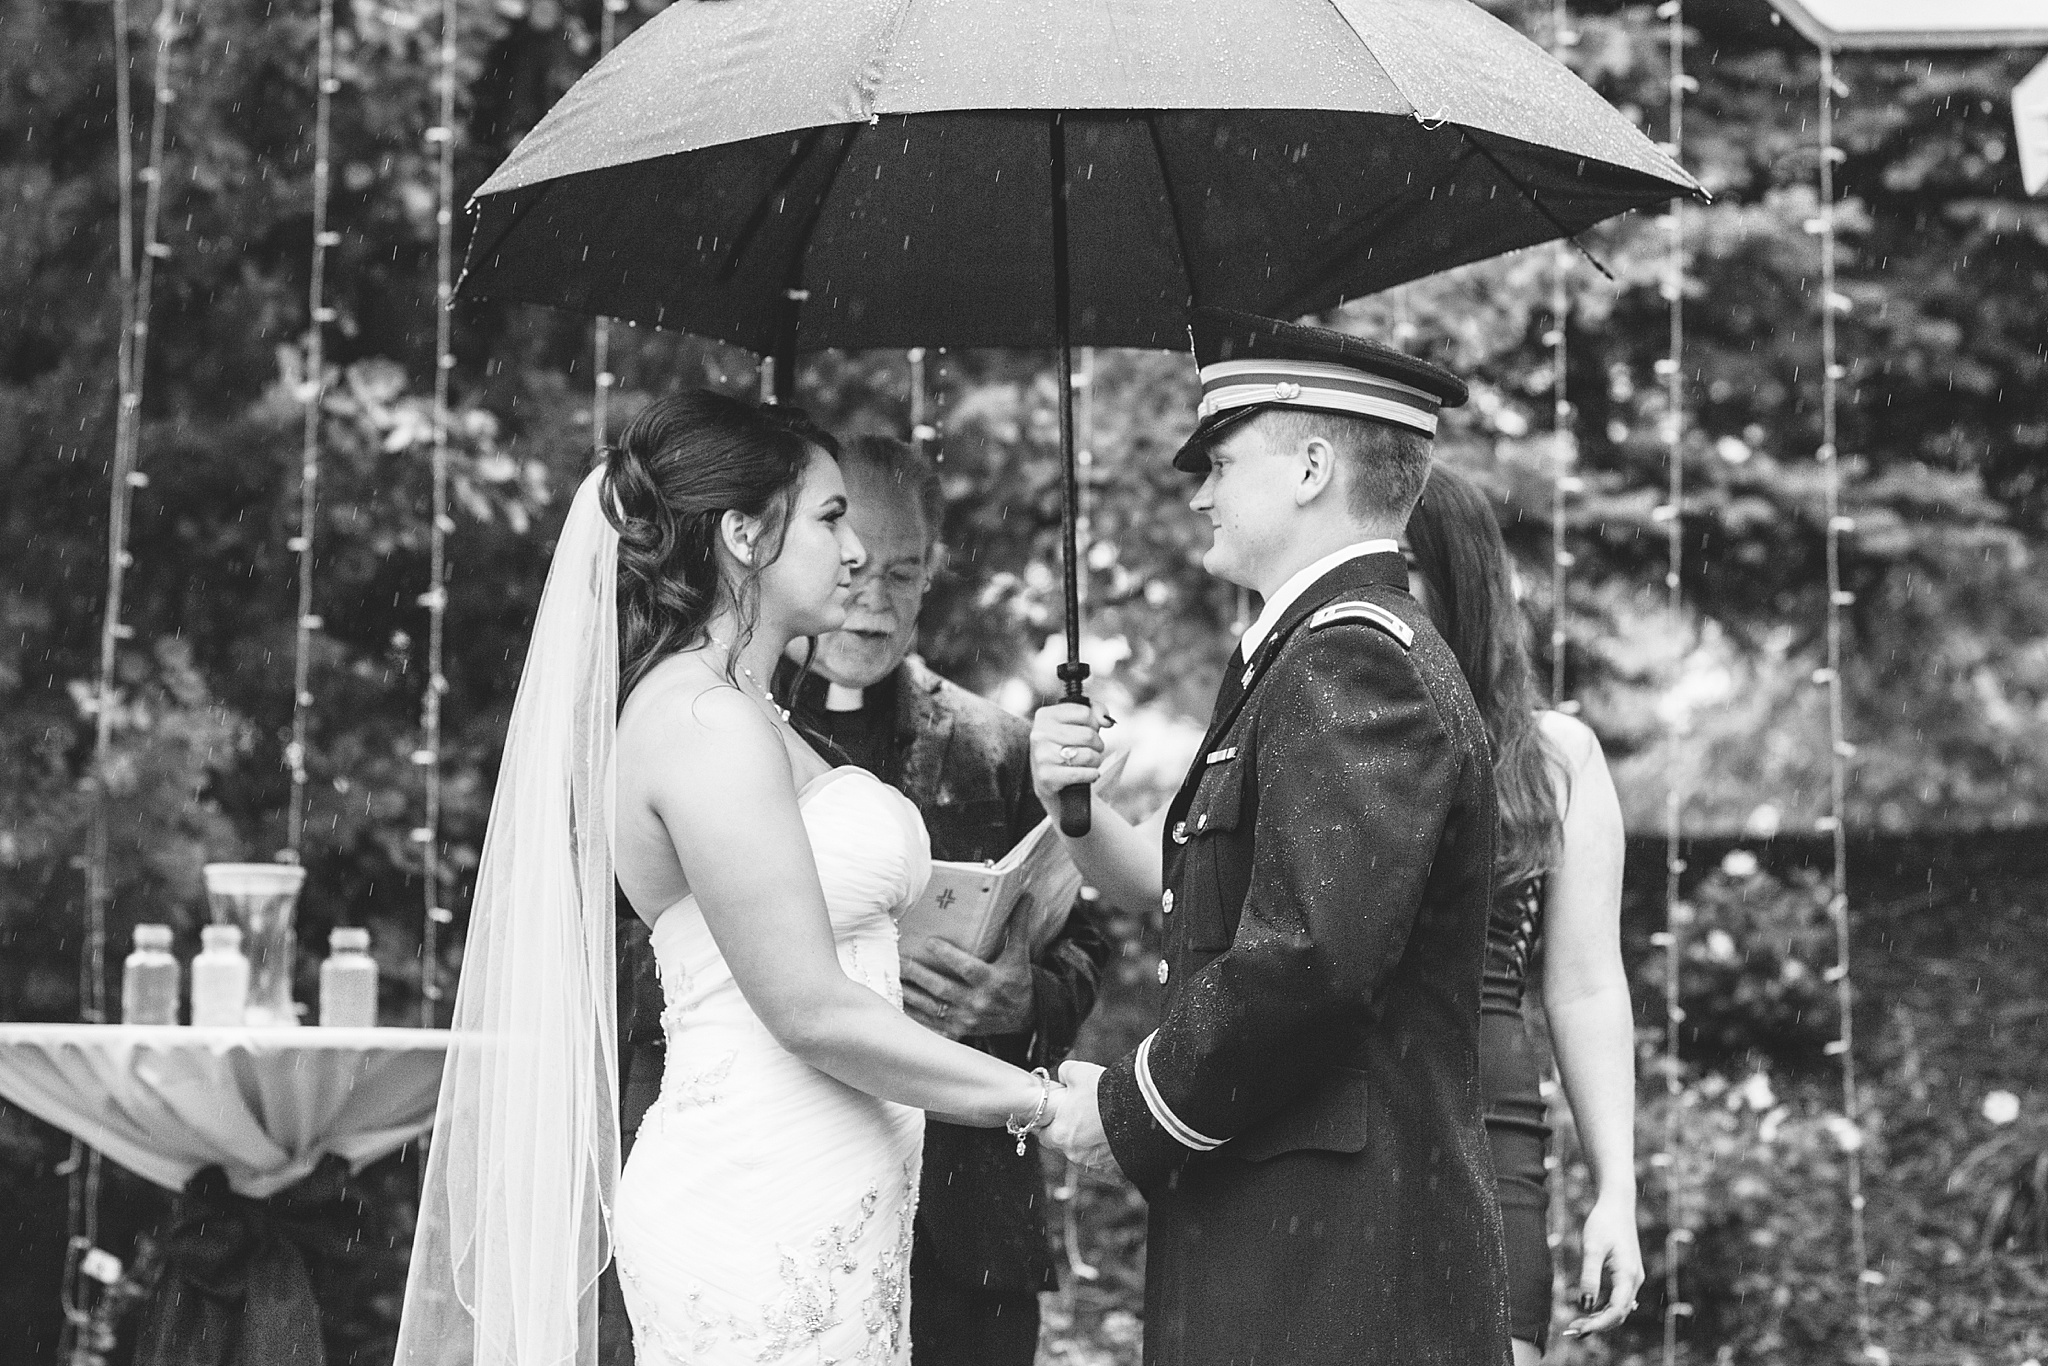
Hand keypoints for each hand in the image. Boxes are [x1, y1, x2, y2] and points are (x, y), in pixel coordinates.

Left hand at [902, 928, 1033, 1038]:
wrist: (1024, 1019)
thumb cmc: (1017, 982)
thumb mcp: (1019, 955)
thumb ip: (1018, 926)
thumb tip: (1025, 896)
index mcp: (992, 982)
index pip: (967, 968)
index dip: (948, 956)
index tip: (929, 941)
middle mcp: (978, 1002)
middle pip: (942, 988)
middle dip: (919, 974)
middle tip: (900, 958)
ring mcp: (966, 1020)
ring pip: (931, 1007)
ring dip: (910, 993)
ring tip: (894, 976)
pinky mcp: (957, 1032)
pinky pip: (930, 1026)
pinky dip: (913, 1015)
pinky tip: (898, 1001)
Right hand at [1030, 702, 1106, 820]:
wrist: (1043, 778)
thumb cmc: (1061, 747)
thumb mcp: (1072, 724)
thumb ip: (1093, 712)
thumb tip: (1106, 720)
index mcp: (1046, 716)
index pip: (1085, 712)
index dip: (1094, 723)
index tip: (1091, 730)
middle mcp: (1041, 734)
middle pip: (1088, 734)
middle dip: (1098, 744)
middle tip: (1093, 749)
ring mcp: (1043, 756)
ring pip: (1088, 755)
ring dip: (1095, 760)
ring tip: (1088, 762)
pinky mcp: (1048, 776)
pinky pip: (1083, 774)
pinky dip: (1092, 775)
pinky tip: (1087, 774)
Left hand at [1041, 1060, 1115, 1174]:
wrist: (1140, 1106)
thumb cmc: (1105, 1091)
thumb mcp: (1077, 1072)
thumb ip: (1063, 1074)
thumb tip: (1063, 1076)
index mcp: (1060, 1135)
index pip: (1044, 1135)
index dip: (1048, 1124)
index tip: (1055, 1115)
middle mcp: (1075, 1153)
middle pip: (1064, 1144)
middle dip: (1069, 1131)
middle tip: (1079, 1115)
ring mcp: (1096, 1161)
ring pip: (1085, 1151)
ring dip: (1088, 1140)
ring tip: (1099, 1120)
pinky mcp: (1114, 1164)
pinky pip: (1104, 1156)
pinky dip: (1106, 1146)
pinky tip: (1112, 1130)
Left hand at [1561, 1191, 1644, 1339]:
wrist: (1617, 1204)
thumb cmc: (1603, 1223)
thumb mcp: (1592, 1248)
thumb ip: (1589, 1276)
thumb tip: (1584, 1304)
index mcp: (1628, 1275)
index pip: (1616, 1310)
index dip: (1599, 1324)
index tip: (1579, 1330)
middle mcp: (1634, 1280)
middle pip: (1619, 1313)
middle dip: (1597, 1325)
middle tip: (1572, 1332)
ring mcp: (1632, 1278)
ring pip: (1619, 1308)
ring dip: (1600, 1319)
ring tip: (1577, 1325)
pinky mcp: (1627, 1275)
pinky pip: (1618, 1299)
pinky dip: (1604, 1308)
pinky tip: (1588, 1312)